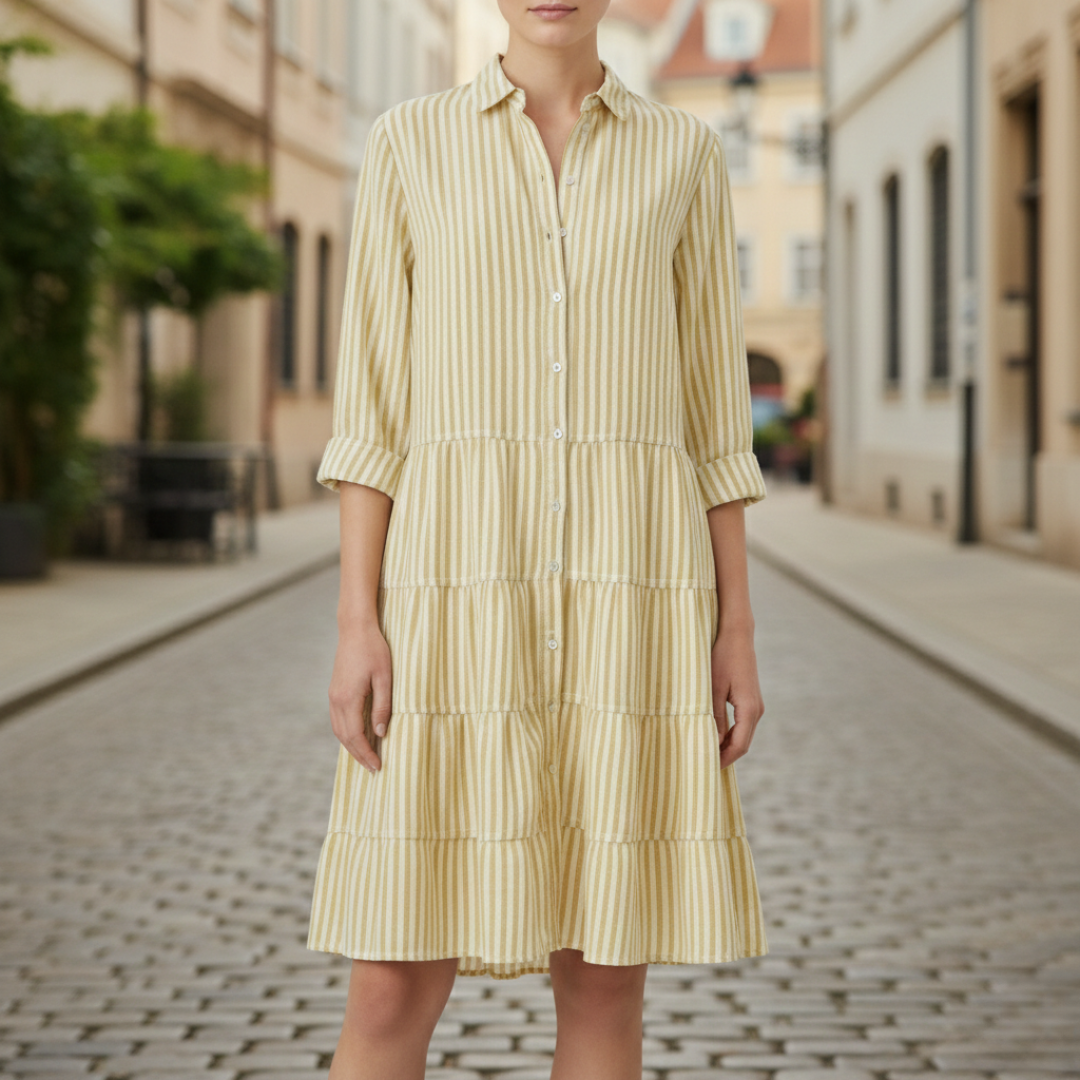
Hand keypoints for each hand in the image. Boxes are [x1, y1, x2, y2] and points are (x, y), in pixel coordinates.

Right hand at [328, 619, 392, 772]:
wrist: (355, 629)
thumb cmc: (374, 650)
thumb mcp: (385, 678)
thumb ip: (382, 706)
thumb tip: (381, 733)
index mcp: (348, 698)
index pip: (356, 735)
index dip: (366, 753)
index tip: (378, 766)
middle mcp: (336, 700)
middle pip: (344, 737)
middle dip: (358, 755)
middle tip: (373, 769)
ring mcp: (333, 695)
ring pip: (338, 730)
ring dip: (351, 746)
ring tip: (366, 757)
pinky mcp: (335, 691)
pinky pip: (338, 720)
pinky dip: (346, 733)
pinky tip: (358, 737)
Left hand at [711, 626, 764, 769]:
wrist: (737, 635)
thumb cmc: (722, 658)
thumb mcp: (713, 688)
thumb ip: (714, 717)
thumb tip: (712, 742)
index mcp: (749, 709)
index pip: (739, 746)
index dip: (723, 759)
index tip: (706, 767)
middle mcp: (757, 710)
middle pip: (742, 744)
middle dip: (725, 756)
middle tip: (703, 764)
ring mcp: (755, 705)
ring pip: (742, 735)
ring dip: (726, 745)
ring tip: (705, 751)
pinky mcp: (750, 700)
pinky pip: (741, 724)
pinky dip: (729, 734)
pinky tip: (713, 735)